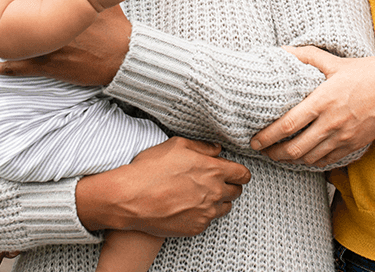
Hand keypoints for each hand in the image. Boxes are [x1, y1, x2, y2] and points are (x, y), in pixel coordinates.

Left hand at [0, 4, 130, 84]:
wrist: (120, 55)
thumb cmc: (112, 26)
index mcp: (56, 12)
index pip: (24, 2)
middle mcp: (46, 31)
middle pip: (13, 23)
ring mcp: (45, 50)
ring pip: (12, 46)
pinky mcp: (48, 66)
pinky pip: (20, 68)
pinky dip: (3, 67)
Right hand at [76, 137, 250, 236]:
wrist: (131, 198)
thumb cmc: (151, 169)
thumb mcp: (177, 145)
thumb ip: (202, 147)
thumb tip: (217, 149)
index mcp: (213, 170)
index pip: (243, 174)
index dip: (240, 172)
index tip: (235, 172)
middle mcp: (214, 193)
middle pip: (237, 192)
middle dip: (229, 185)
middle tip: (215, 181)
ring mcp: (206, 213)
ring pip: (225, 207)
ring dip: (218, 200)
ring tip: (200, 194)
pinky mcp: (196, 227)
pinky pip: (208, 220)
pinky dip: (203, 213)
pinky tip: (188, 205)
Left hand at [249, 47, 374, 166]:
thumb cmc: (370, 72)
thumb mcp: (336, 61)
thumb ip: (306, 56)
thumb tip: (281, 50)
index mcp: (323, 100)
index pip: (288, 124)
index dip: (267, 136)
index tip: (254, 140)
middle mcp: (331, 123)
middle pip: (295, 149)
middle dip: (274, 154)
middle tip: (263, 151)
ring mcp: (344, 137)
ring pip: (310, 158)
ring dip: (291, 160)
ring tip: (280, 155)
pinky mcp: (354, 145)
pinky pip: (328, 160)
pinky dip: (312, 161)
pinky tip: (305, 156)